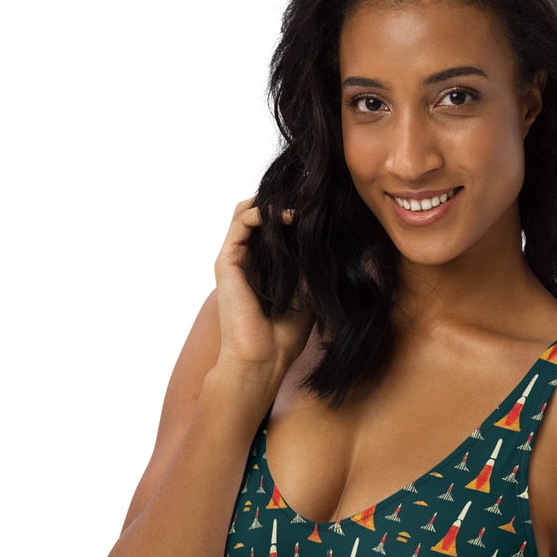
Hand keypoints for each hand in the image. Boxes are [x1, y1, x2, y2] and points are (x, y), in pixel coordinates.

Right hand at [213, 194, 312, 372]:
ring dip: (273, 203)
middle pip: (259, 216)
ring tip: (299, 203)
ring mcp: (235, 260)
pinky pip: (240, 222)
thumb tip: (330, 237)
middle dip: (282, 202)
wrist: (264, 359)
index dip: (293, 213)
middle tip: (309, 198)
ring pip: (247, 212)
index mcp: (264, 268)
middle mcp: (247, 260)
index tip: (318, 208)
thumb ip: (314, 265)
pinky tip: (287, 215)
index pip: (274, 228)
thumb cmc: (285, 336)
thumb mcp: (309, 292)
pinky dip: (262, 212)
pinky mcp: (226, 262)